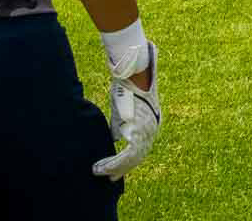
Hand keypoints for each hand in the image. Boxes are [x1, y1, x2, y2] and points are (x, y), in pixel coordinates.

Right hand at [93, 43, 161, 178]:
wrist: (132, 74)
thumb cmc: (126, 88)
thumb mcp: (123, 111)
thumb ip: (120, 126)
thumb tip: (113, 139)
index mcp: (152, 124)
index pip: (141, 149)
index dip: (128, 162)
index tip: (116, 171)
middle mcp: (152, 130)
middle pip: (138, 157)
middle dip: (122, 169)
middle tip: (108, 178)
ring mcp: (147, 132)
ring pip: (132, 160)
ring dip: (113, 169)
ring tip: (98, 172)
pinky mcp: (138, 131)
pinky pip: (126, 156)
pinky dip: (112, 164)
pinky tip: (100, 167)